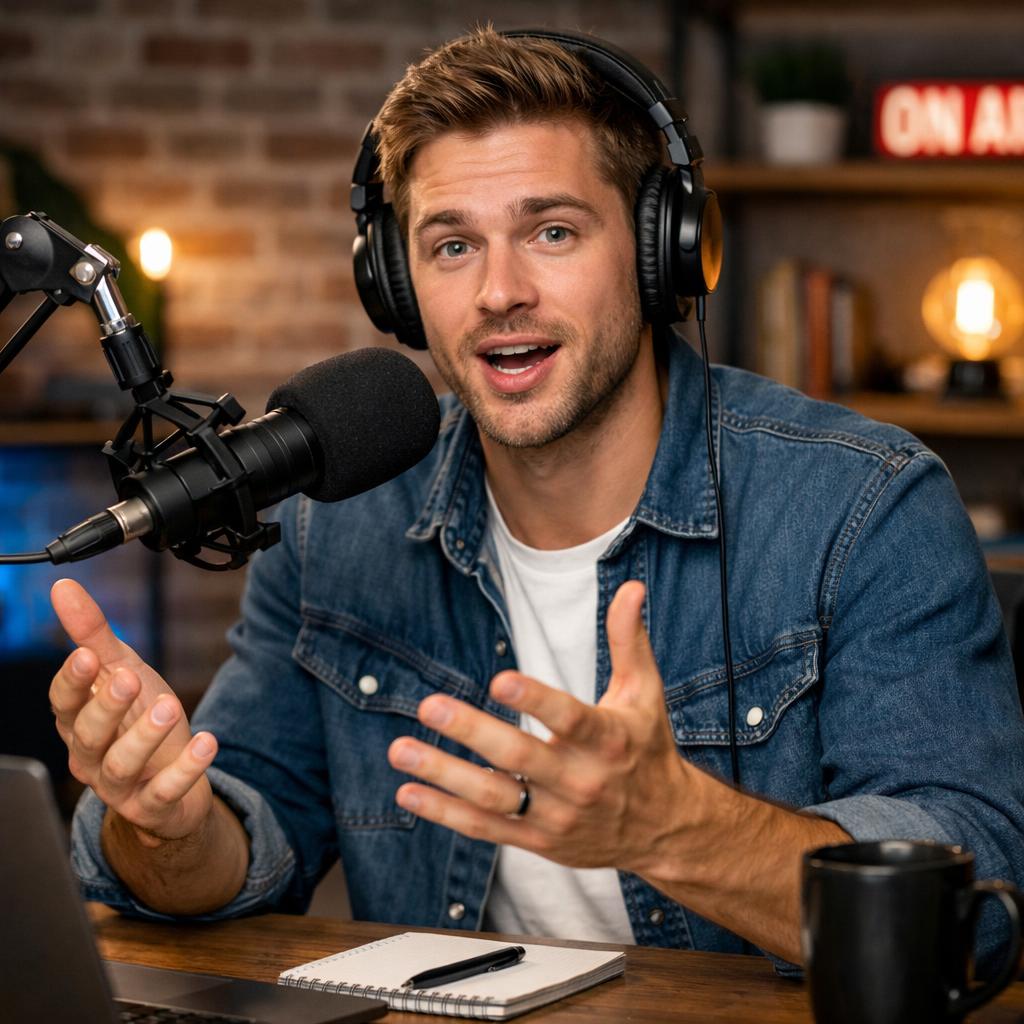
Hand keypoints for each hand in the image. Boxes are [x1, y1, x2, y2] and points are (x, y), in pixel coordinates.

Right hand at [49, 578, 216, 843]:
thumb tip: (63, 587)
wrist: (175, 775)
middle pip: (87, 734)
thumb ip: (93, 633)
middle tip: (128, 678)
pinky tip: (207, 742)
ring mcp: (121, 785)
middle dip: (105, 706)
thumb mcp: (122, 669)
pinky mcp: (154, 805)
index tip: (88, 655)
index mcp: (78, 721)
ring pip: (121, 764)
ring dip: (144, 736)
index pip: (63, 702)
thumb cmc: (139, 717)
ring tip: (169, 705)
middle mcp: (92, 756)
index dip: (72, 681)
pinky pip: (166, 791)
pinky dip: (186, 769)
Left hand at [387, 580, 693, 873]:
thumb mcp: (645, 694)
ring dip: (444, 775)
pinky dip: (446, 813)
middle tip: (429, 707)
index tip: (499, 679)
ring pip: (494, 796)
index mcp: (607, 739)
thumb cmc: (647, 749)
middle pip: (520, 756)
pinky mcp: (538, 840)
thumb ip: (629, 640)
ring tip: (401, 750)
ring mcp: (556, 815)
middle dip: (472, 731)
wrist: (665, 830)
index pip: (569, 718)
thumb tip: (631, 587)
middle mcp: (580, 780)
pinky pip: (486, 828)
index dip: (536, 700)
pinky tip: (409, 792)